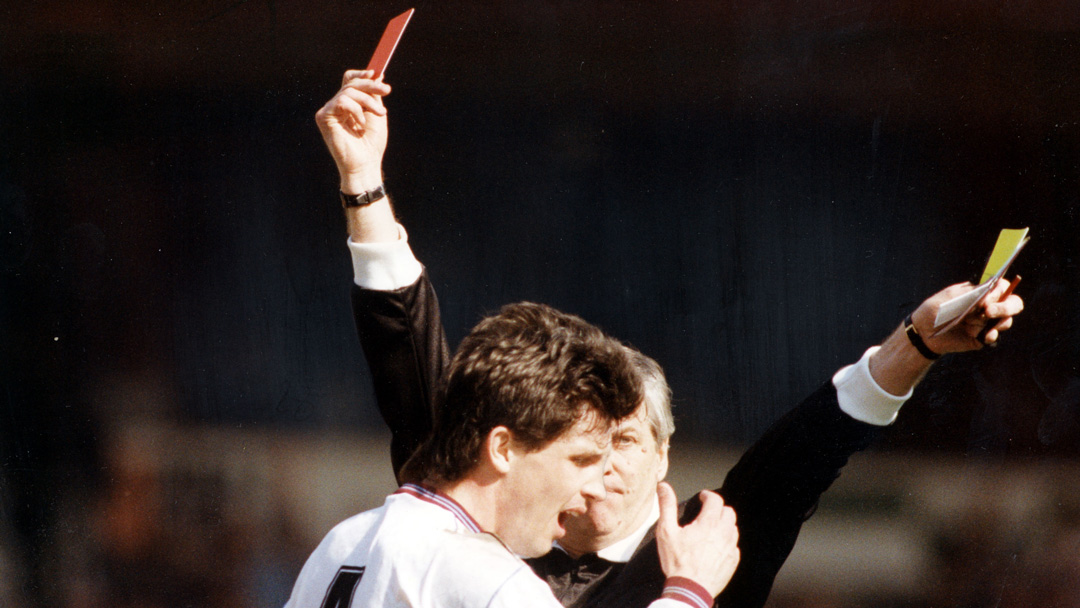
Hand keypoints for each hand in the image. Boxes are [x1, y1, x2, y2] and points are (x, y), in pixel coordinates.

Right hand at [315, 70, 391, 193]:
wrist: (365, 164)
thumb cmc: (371, 144)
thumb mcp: (377, 113)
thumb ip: (374, 95)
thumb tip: (376, 74)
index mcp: (348, 105)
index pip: (350, 81)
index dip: (361, 74)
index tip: (376, 73)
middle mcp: (337, 106)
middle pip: (350, 83)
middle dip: (371, 85)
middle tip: (387, 90)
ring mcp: (329, 111)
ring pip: (348, 91)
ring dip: (368, 101)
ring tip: (380, 114)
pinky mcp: (323, 117)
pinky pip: (341, 101)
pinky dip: (356, 109)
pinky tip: (361, 122)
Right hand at [655, 482, 739, 598]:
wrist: (690, 589)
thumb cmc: (678, 562)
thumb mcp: (666, 531)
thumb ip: (667, 506)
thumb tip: (664, 488)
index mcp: (708, 523)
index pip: (716, 500)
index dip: (708, 495)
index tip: (702, 497)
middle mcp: (723, 533)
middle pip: (729, 512)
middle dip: (718, 508)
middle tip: (708, 512)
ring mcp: (730, 548)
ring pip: (733, 528)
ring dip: (724, 524)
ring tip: (712, 529)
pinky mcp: (732, 561)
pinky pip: (734, 546)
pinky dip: (727, 542)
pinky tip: (716, 547)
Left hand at [911, 278, 1023, 354]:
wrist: (923, 333)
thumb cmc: (934, 310)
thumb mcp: (949, 297)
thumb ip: (970, 294)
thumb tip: (989, 294)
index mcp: (980, 292)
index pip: (1002, 287)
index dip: (1000, 292)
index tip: (986, 300)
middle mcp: (987, 306)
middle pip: (1013, 303)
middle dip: (1006, 307)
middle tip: (989, 312)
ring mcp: (986, 322)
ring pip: (1006, 320)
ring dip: (996, 323)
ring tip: (976, 325)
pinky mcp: (982, 337)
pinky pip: (995, 336)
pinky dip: (992, 335)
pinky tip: (986, 336)